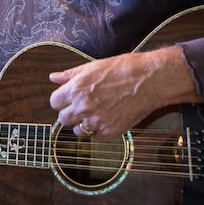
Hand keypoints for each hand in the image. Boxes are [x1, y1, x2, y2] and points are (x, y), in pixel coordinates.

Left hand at [48, 46, 199, 140]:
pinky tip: (106, 119)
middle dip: (70, 112)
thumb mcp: (93, 66)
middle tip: (83, 105)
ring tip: (96, 112)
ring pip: (77, 131)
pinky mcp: (110, 132)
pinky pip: (95, 138)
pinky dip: (98, 131)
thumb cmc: (124, 69)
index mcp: (76, 89)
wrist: (150, 80)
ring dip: (83, 123)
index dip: (62, 99)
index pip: (54, 102)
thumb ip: (70, 74)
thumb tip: (53, 77)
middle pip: (63, 119)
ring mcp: (96, 121)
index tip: (69, 98)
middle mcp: (83, 107)